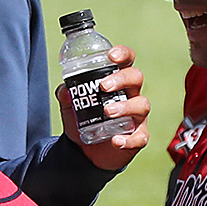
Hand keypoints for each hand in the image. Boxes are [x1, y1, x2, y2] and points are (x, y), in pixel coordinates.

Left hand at [66, 44, 150, 171]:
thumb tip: (64, 90)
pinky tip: (116, 140)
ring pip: (141, 105)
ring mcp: (137, 116)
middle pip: (136, 78)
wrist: (85, 151)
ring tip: (107, 111)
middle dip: (121, 79)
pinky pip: (140, 137)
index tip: (111, 56)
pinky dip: (129, 139)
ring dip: (125, 107)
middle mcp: (131, 95)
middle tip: (103, 87)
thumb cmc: (84, 120)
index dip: (123, 54)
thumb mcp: (70, 107)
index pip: (126, 62)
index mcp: (118, 82)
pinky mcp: (138, 136)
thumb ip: (66, 96)